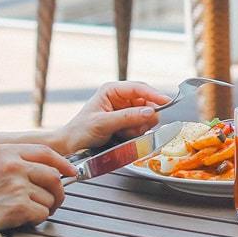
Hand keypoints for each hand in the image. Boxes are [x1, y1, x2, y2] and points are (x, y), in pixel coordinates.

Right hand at [0, 144, 76, 236]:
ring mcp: (15, 185)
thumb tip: (48, 169)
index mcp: (5, 151)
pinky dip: (36, 220)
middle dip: (58, 192)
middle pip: (54, 176)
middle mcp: (12, 165)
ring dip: (44, 209)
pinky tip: (20, 220)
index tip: (71, 172)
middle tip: (52, 203)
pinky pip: (42, 213)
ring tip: (27, 213)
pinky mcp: (17, 206)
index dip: (63, 163)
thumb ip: (14, 163)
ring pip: (50, 197)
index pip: (46, 151)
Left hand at [52, 81, 171, 156]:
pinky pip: (142, 125)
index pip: (138, 88)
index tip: (166, 102)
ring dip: (139, 126)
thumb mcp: (103, 123)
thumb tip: (150, 112)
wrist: (71, 147)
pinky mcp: (127, 122)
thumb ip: (127, 117)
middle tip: (138, 127)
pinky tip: (124, 136)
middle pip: (146, 101)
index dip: (154, 95)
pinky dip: (136, 132)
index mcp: (112, 90)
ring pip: (146, 115)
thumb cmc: (80, 131)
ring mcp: (125, 110)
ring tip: (123, 133)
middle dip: (144, 115)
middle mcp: (120, 98)